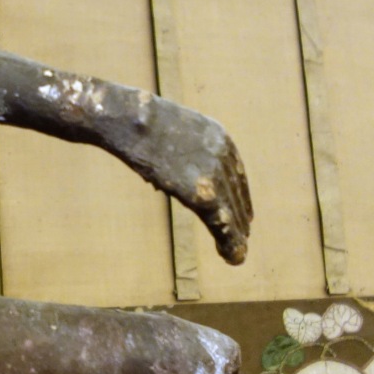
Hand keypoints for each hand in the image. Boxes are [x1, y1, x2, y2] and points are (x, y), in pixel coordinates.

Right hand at [130, 96, 251, 264]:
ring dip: (236, 234)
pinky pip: (222, 221)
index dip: (240, 195)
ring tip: (237, 251)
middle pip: (237, 191)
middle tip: (242, 236)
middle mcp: (222, 152)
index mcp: (216, 134)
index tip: (244, 212)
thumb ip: (179, 147)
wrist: (130, 118)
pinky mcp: (202, 191)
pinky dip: (229, 241)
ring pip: (232, 210)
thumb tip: (170, 170)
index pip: (236, 172)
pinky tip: (233, 255)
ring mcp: (213, 172)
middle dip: (240, 215)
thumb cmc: (136, 120)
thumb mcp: (169, 126)